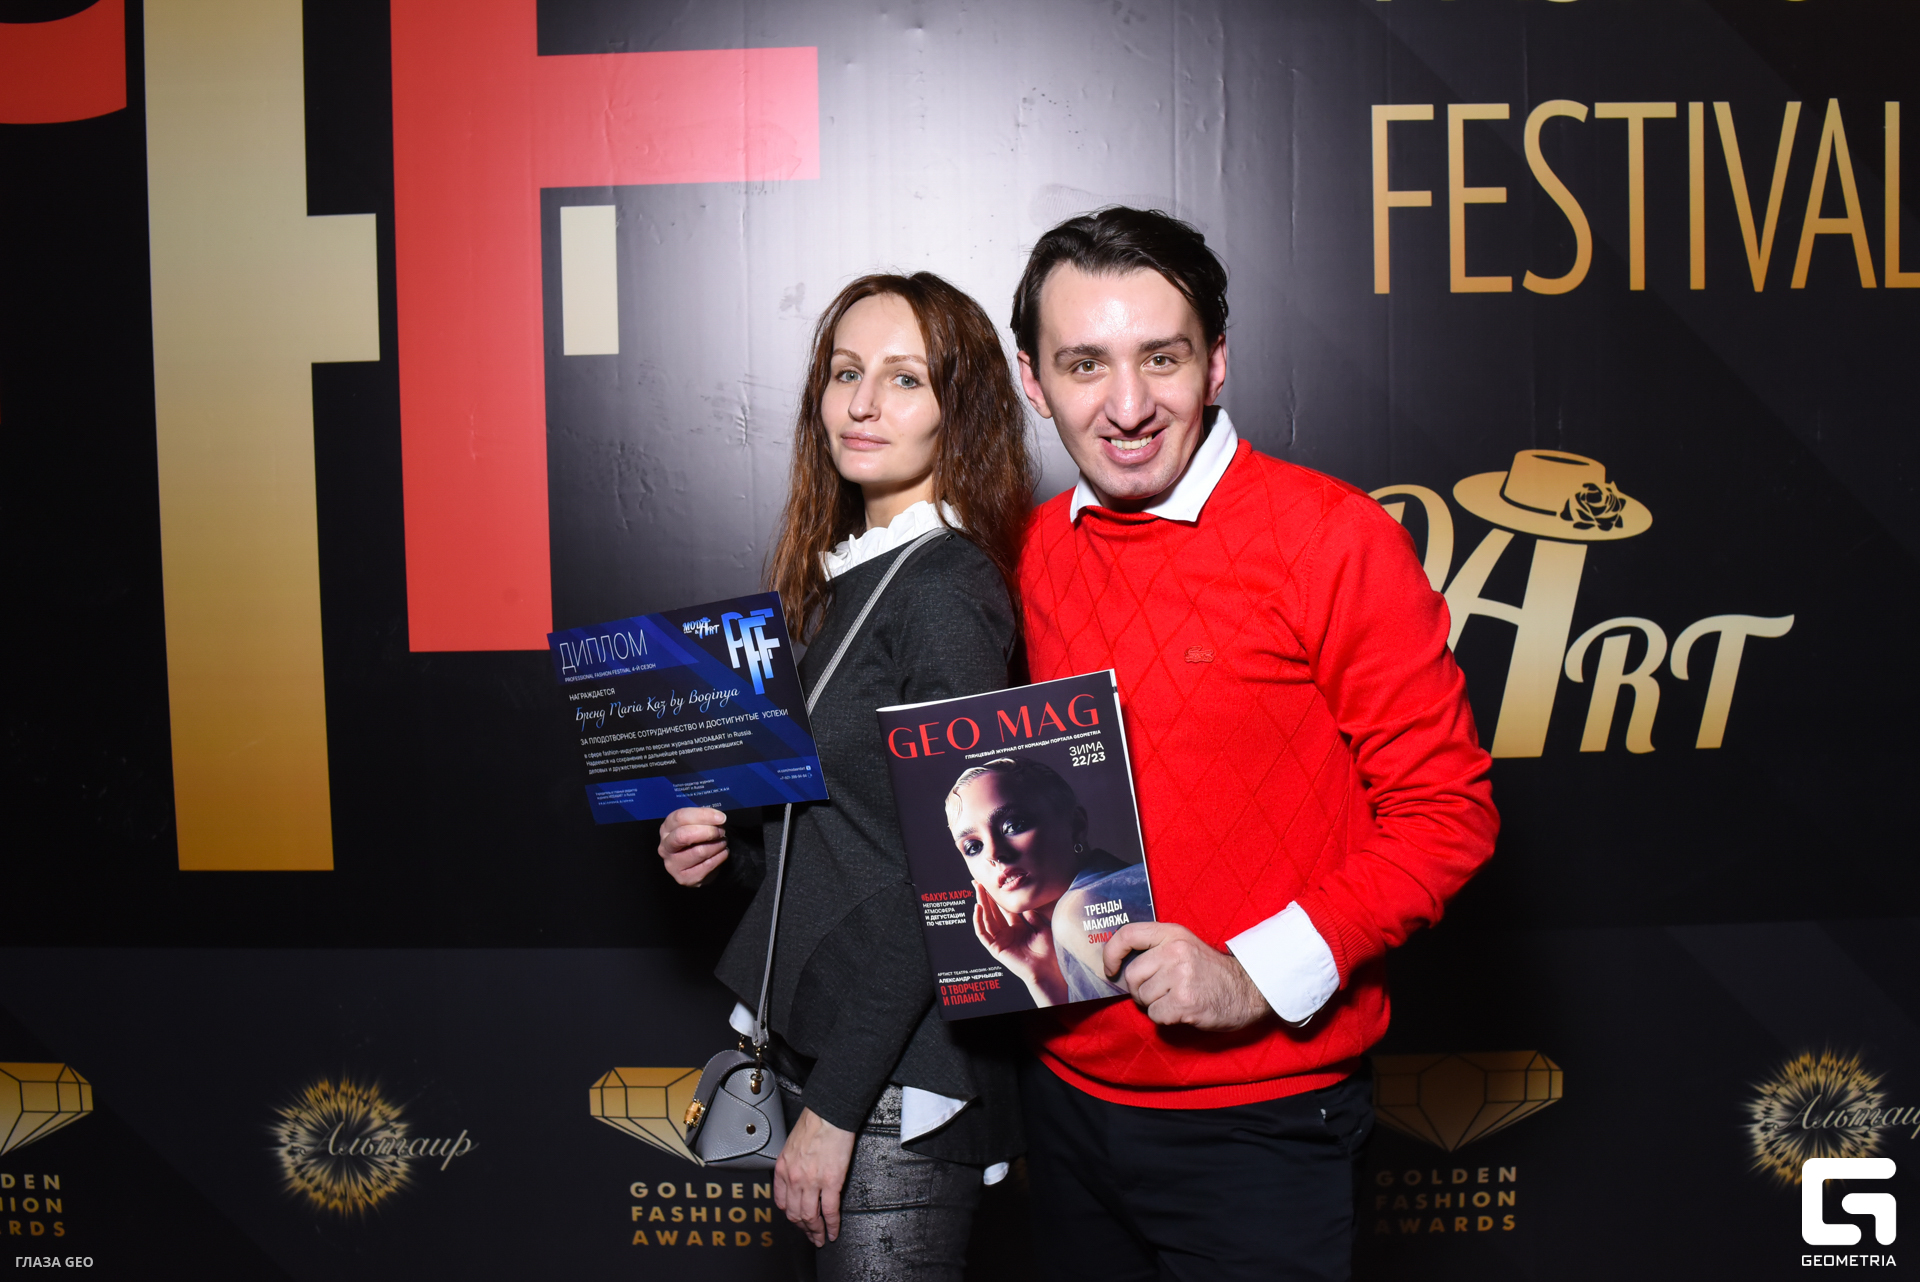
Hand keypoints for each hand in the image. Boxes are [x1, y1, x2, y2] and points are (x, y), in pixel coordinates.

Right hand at [657, 807, 729, 885]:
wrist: (699, 866)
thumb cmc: (698, 841)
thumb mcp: (697, 826)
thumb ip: (703, 819)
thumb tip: (718, 818)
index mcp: (667, 828)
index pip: (680, 817)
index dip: (702, 815)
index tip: (721, 818)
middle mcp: (665, 846)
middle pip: (683, 835)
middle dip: (708, 832)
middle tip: (722, 832)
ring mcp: (672, 864)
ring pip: (698, 852)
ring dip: (717, 845)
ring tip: (723, 842)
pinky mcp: (683, 878)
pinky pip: (707, 865)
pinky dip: (720, 857)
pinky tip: (722, 853)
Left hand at [773, 1107, 856, 1246]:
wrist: (830, 1114)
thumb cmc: (814, 1124)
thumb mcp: (791, 1145)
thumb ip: (791, 1164)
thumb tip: (797, 1176)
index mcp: (783, 1169)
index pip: (781, 1202)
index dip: (789, 1216)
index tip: (796, 1221)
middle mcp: (794, 1178)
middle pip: (795, 1214)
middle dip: (803, 1229)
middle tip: (811, 1236)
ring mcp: (812, 1182)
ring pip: (810, 1216)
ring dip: (816, 1231)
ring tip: (822, 1238)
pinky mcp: (831, 1182)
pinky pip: (829, 1211)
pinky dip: (831, 1225)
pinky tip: (833, 1231)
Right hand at [973, 881, 1068, 1006]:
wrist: (1048, 969)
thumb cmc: (1048, 952)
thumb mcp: (1042, 928)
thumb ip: (1032, 916)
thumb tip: (1023, 905)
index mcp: (1018, 928)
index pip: (1004, 909)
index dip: (998, 898)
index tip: (993, 884)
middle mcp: (1008, 934)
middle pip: (993, 912)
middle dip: (986, 897)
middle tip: (978, 882)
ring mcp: (1000, 941)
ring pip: (986, 919)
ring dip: (981, 904)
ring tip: (978, 890)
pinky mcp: (996, 948)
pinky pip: (983, 933)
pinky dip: (978, 921)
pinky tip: (978, 908)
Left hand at [1101, 921, 1272, 1030]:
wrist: (1249, 990)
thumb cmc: (1212, 973)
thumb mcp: (1185, 946)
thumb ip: (1156, 949)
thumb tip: (1119, 967)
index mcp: (1173, 934)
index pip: (1128, 934)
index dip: (1111, 953)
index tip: (1111, 969)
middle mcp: (1175, 951)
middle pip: (1132, 975)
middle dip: (1139, 990)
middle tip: (1158, 994)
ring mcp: (1181, 976)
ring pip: (1143, 998)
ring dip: (1154, 1005)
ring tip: (1176, 1000)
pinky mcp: (1185, 1001)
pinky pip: (1156, 1015)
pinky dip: (1165, 1019)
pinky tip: (1183, 1011)